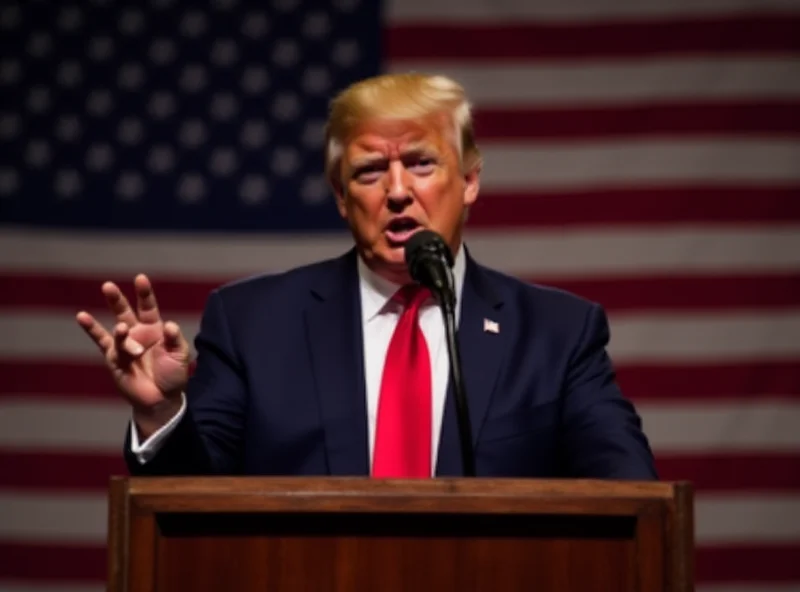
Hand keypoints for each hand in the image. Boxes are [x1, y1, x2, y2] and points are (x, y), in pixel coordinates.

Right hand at [76, 274, 189, 437]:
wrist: (162, 399)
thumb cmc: (173, 374)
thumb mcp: (180, 355)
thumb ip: (175, 340)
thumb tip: (170, 325)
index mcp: (154, 329)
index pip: (148, 307)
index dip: (144, 293)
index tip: (140, 278)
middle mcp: (137, 333)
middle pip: (125, 312)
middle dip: (117, 299)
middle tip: (108, 286)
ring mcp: (124, 345)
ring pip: (117, 330)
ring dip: (120, 330)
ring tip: (122, 329)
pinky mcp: (114, 359)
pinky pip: (103, 343)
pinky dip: (92, 330)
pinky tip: (82, 317)